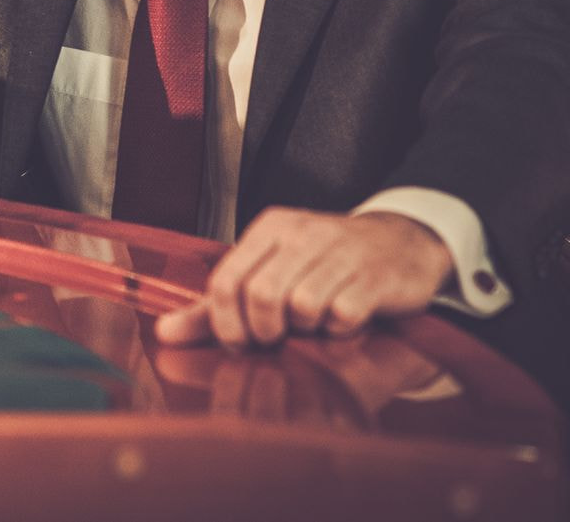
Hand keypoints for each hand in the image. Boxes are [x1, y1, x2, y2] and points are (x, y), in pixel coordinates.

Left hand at [153, 209, 452, 347]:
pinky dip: (339, 328)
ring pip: (302, 306)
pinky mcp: (374, 275)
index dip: (226, 323)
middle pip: (261, 297)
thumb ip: (217, 305)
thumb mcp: (270, 269)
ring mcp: (341, 252)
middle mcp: (303, 233)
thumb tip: (165, 333)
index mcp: (270, 229)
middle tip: (279, 337)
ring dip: (306, 328)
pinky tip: (344, 318)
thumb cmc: (327, 261)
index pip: (226, 280)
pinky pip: (342, 314)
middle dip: (265, 331)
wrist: (403, 242)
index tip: (240, 341)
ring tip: (315, 321)